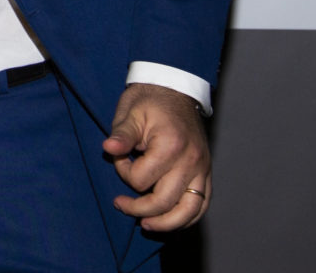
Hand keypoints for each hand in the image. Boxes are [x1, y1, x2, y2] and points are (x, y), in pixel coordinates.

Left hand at [103, 83, 209, 230]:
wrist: (176, 89)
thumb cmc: (150, 100)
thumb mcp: (130, 112)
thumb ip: (121, 135)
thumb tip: (108, 149)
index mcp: (170, 145)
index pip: (141, 180)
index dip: (123, 172)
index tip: (119, 158)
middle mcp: (191, 161)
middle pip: (164, 202)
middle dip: (139, 209)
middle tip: (121, 204)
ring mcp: (202, 169)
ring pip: (189, 212)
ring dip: (166, 224)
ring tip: (146, 225)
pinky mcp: (207, 172)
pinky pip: (202, 205)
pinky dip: (187, 218)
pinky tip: (170, 220)